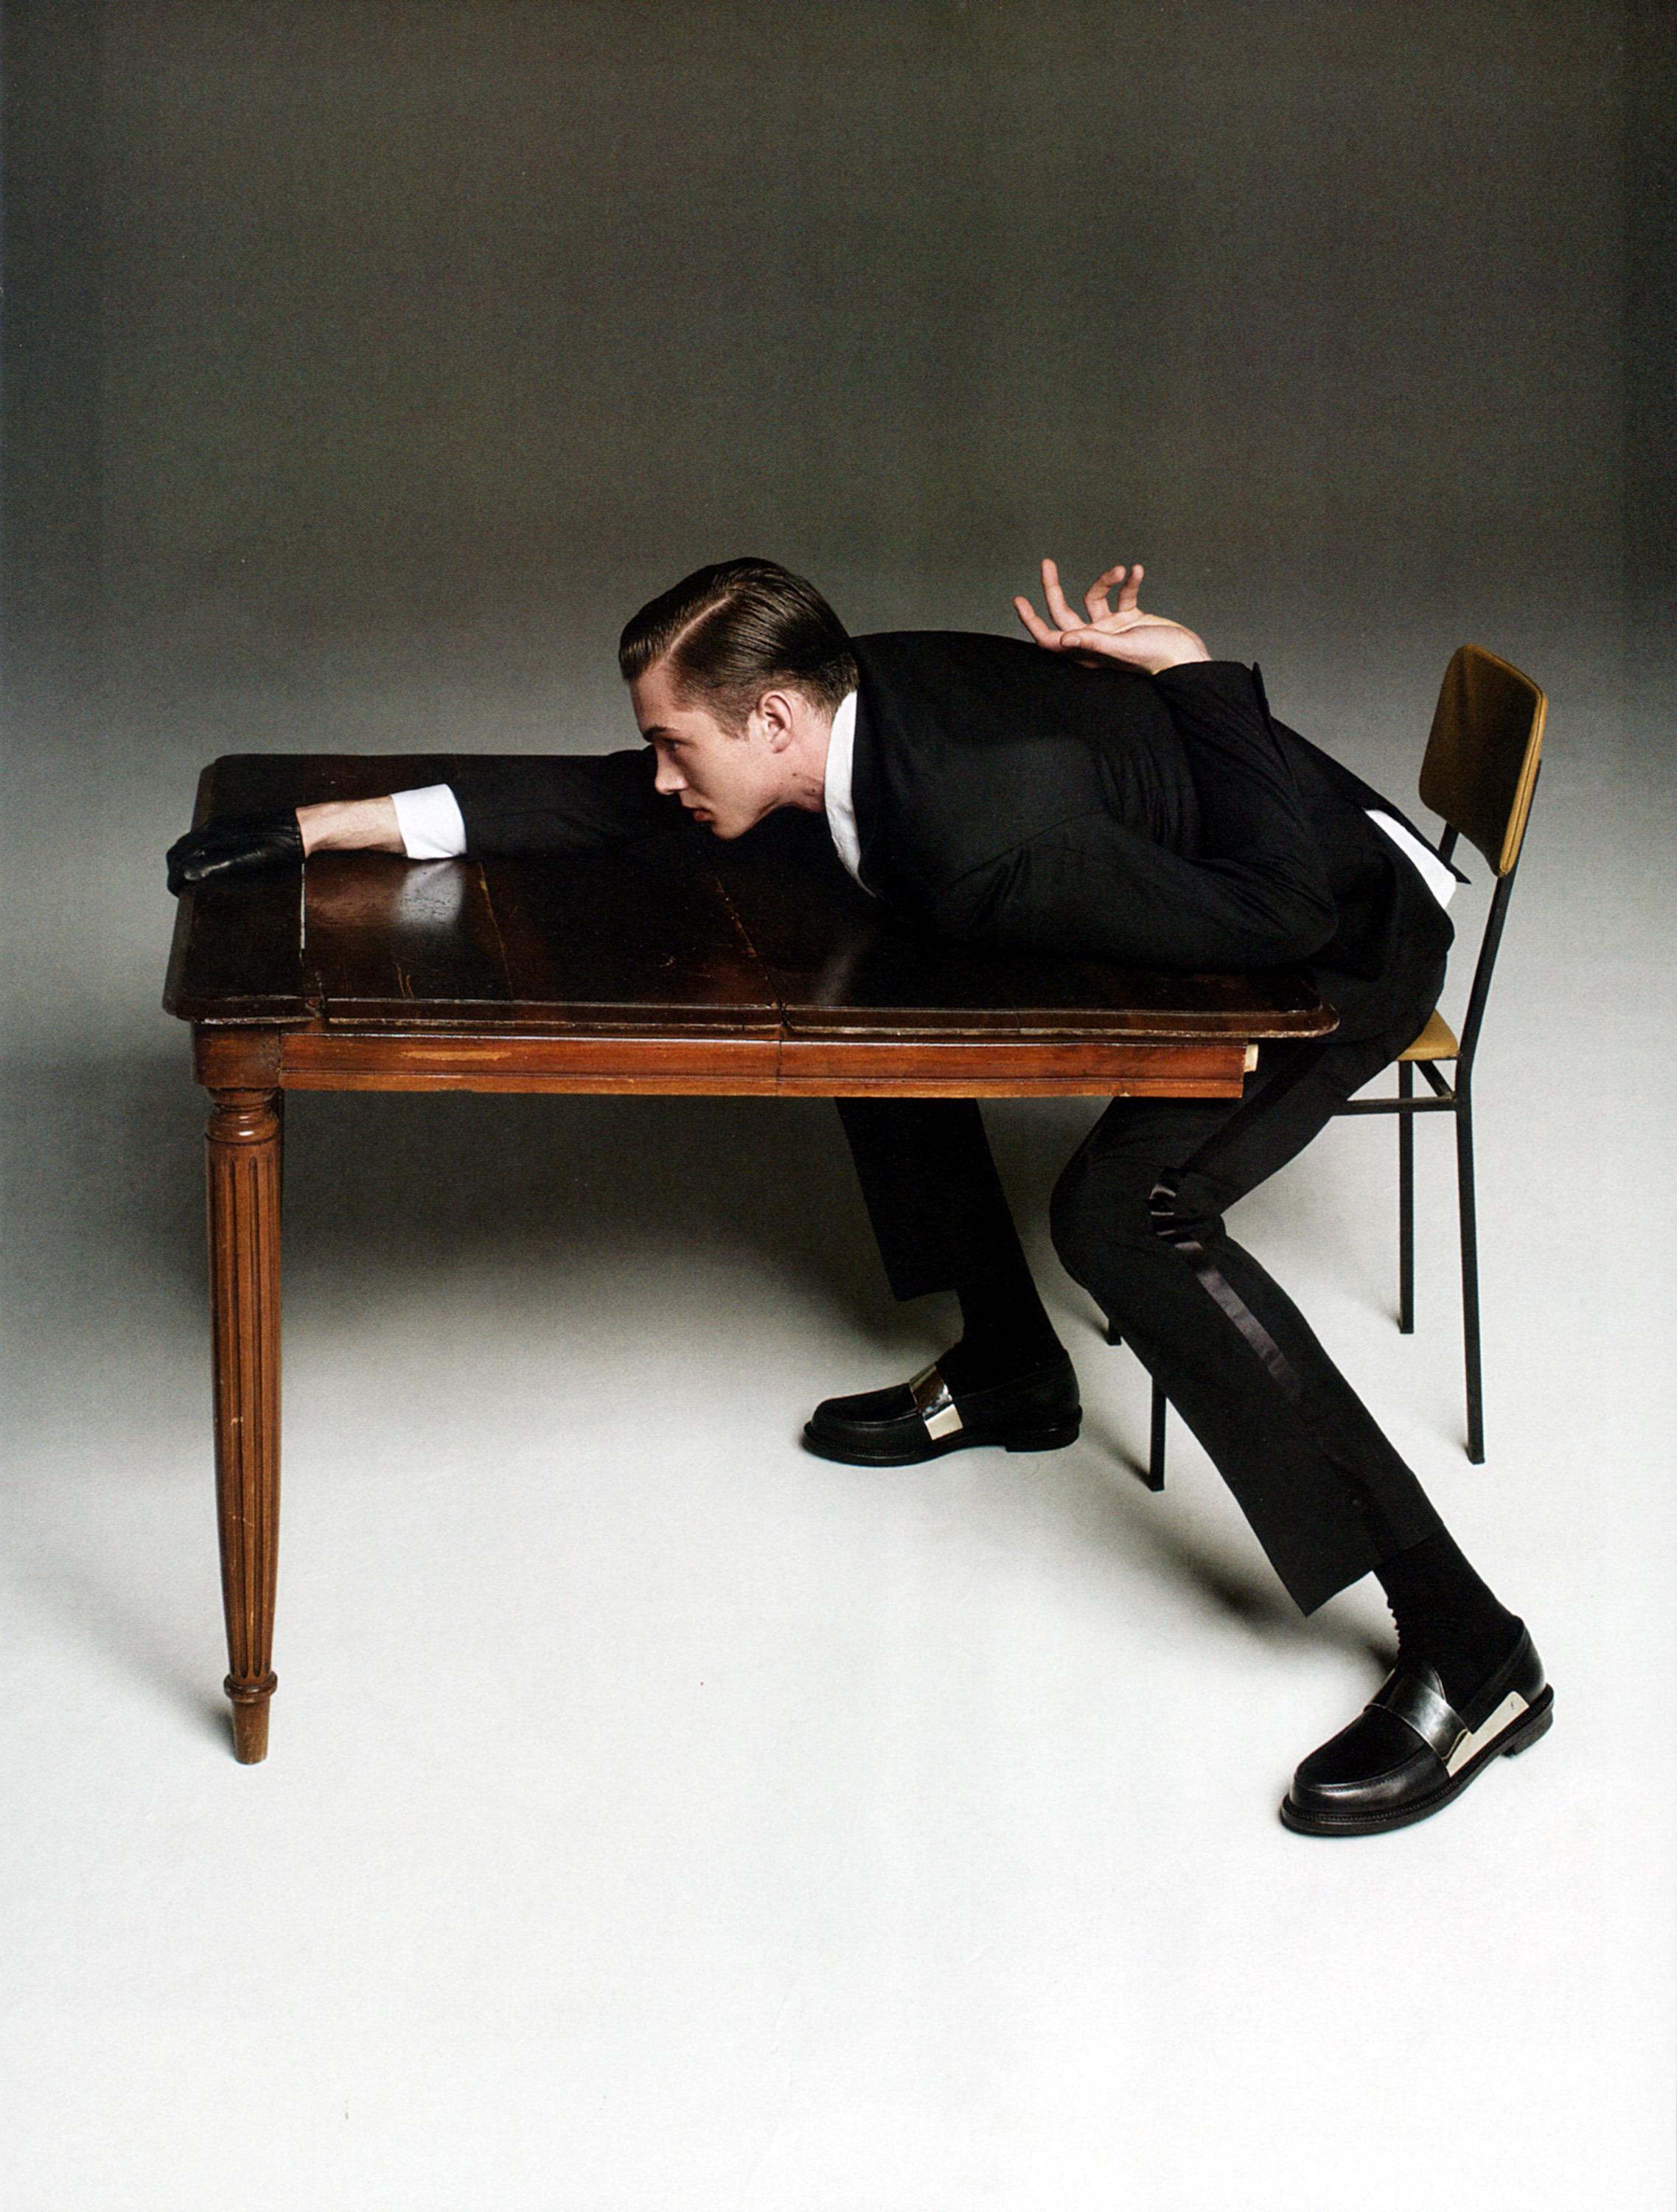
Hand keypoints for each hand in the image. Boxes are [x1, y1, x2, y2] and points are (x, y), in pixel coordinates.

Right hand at [166, 811, 303, 894]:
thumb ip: (218, 866)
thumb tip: (188, 874)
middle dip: (174, 871)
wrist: (302, 828)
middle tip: (179, 888)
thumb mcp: (250, 861)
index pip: (181, 859)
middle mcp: (213, 828)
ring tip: (189, 878)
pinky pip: (201, 838)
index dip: (175, 879)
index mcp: (215, 837)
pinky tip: (206, 863)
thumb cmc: (281, 848)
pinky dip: (194, 853)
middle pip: (179, 850)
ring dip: (182, 861)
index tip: (176, 893)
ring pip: (188, 843)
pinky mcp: (230, 825)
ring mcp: (221, 825)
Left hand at [1013, 559, 1209, 673]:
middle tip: (1046, 563)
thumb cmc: (1156, 658)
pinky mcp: (1131, 618)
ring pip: (1095, 597)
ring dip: (1105, 580)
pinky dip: (1129, 582)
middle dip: (1054, 587)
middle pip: (1064, 611)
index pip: (1049, 638)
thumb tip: (1061, 640)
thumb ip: (1093, 641)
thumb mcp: (1122, 648)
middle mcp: (1094, 640)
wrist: (1187, 657)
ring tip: (1120, 570)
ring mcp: (1111, 629)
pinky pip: (1123, 595)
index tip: (1019, 599)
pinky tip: (1137, 571)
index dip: (1031, 621)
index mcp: (1086, 652)